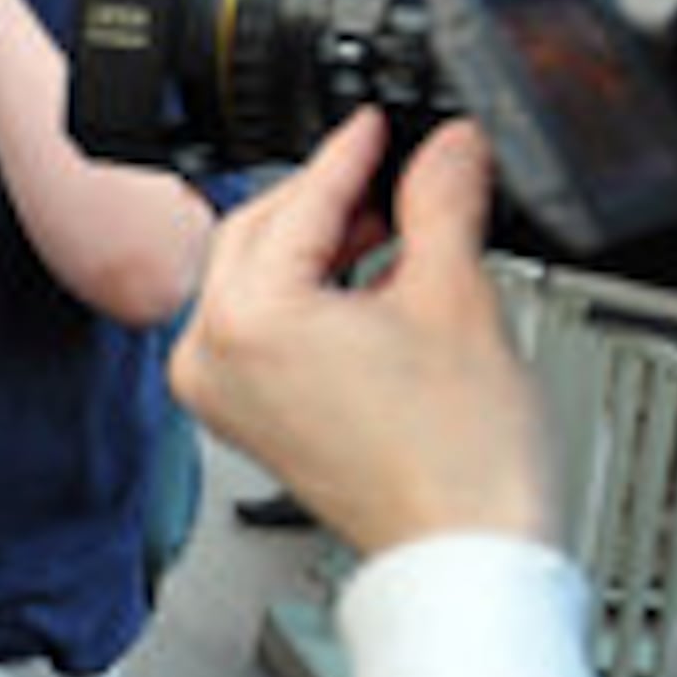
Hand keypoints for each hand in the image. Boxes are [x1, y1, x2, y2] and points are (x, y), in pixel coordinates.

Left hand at [171, 108, 552, 554]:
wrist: (466, 555)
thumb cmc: (460, 461)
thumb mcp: (456, 296)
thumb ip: (442, 200)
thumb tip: (446, 145)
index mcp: (245, 320)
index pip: (297, 202)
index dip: (351, 151)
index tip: (378, 121)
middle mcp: (210, 356)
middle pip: (260, 234)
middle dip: (333, 199)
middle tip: (399, 172)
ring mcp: (220, 391)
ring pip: (260, 278)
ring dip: (325, 246)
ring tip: (401, 229)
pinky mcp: (244, 416)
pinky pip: (263, 326)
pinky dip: (312, 297)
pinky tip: (374, 283)